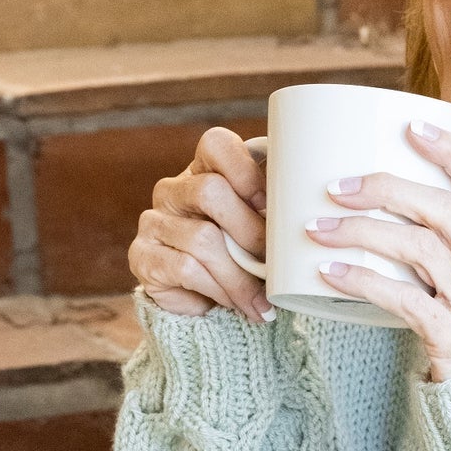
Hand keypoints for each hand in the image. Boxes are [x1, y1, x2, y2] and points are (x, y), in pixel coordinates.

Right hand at [128, 126, 272, 323]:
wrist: (207, 302)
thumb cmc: (242, 256)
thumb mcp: (261, 228)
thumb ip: (277, 210)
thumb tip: (308, 211)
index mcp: (204, 170)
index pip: (217, 144)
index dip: (246, 172)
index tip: (272, 207)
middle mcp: (173, 190)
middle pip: (210, 191)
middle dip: (250, 231)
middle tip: (274, 260)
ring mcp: (154, 222)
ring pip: (202, 239)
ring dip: (240, 275)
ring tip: (263, 298)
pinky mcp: (143, 257)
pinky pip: (187, 269)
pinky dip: (221, 291)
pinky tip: (239, 305)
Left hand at [306, 120, 450, 382]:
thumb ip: (430, 245)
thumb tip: (365, 200)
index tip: (412, 125)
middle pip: (442, 210)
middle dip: (384, 189)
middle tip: (334, 187)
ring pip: (421, 249)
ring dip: (362, 232)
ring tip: (317, 229)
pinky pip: (405, 299)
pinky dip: (363, 281)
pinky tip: (329, 273)